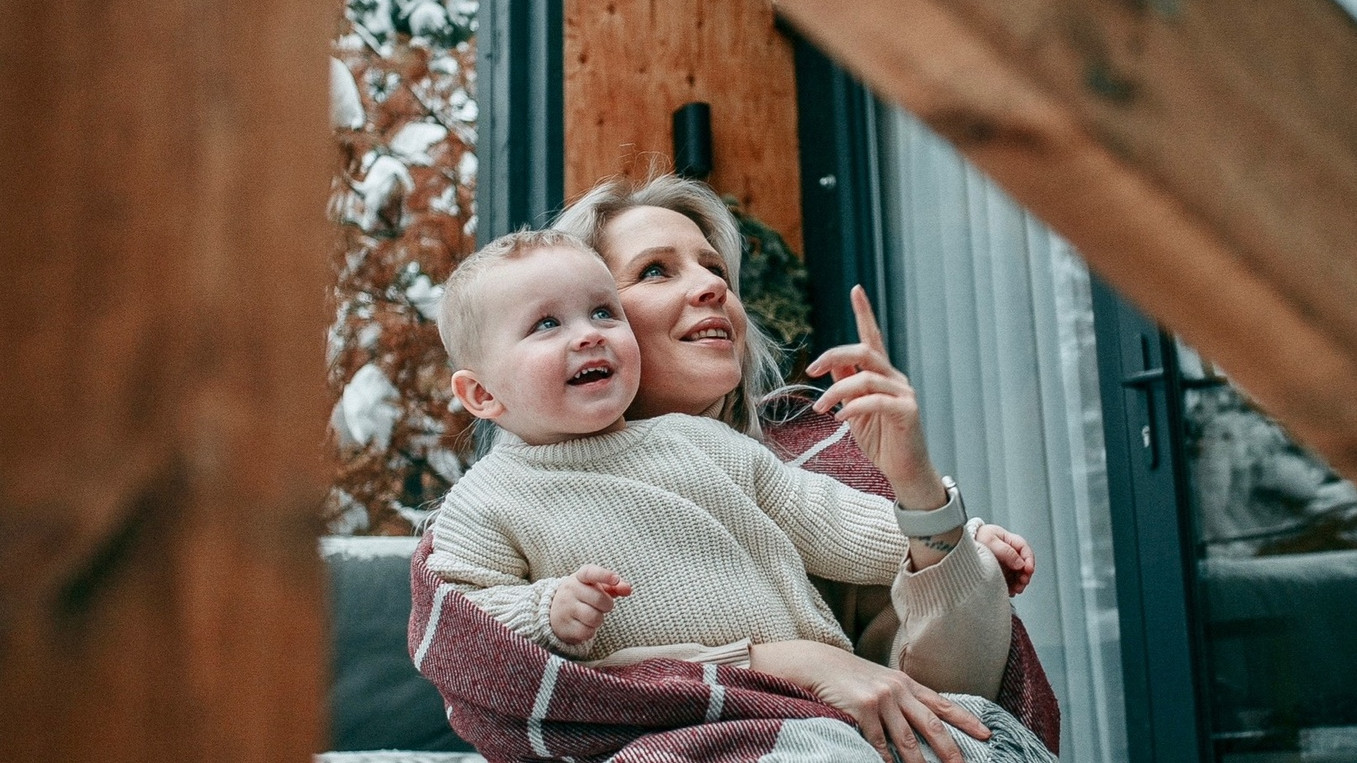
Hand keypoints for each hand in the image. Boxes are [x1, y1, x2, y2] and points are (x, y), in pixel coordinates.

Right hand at [549, 565, 631, 644]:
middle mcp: (570, 590)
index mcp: (579, 577)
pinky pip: (587, 632)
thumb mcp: (595, 587)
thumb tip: (628, 589)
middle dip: (607, 605)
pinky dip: (591, 631)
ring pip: (594, 618)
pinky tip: (584, 625)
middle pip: (599, 599)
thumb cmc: (583, 596)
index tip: (616, 579)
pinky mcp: (564, 626)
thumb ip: (614, 586)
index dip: (604, 575)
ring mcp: (565, 608)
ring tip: (592, 615)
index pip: (590, 572)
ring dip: (599, 619)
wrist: (553, 611)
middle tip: (602, 606)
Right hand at [749, 640, 989, 762]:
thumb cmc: (851, 677)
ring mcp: (881, 699)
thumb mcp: (882, 681)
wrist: (818, 664)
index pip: (942, 705)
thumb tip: (925, 719)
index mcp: (906, 683)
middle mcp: (898, 690)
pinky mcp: (862, 709)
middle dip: (950, 750)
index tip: (986, 735)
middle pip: (932, 726)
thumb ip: (903, 697)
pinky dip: (887, 759)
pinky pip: (879, 743)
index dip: (966, 720)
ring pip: (907, 740)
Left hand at [805, 285, 944, 511]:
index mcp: (882, 374)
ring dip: (836, 392)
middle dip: (834, 355)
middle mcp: (895, 378)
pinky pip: (875, 401)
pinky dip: (853, 408)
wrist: (904, 471)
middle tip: (811, 370)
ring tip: (820, 409)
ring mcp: (904, 393)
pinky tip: (840, 418)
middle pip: (864, 351)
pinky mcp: (907, 412)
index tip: (856, 289)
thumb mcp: (854, 410)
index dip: (864, 312)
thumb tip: (829, 364)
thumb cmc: (880, 441)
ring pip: (865, 378)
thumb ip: (846, 385)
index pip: (872, 337)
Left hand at [975, 523, 1034, 595]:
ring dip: (1020, 583)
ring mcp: (1007, 563)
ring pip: (1019, 575)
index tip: (1028, 570)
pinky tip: (1009, 591)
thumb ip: (1006, 551)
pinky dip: (1012, 587)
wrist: (960, 544)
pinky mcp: (1002, 572)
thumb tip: (1021, 564)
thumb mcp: (991, 541)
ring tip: (1016, 590)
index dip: (1030, 560)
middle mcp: (1011, 552)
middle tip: (1022, 583)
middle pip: (1025, 564)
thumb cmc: (976, 538)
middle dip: (1026, 575)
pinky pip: (1011, 581)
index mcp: (1010, 540)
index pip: (1025, 550)